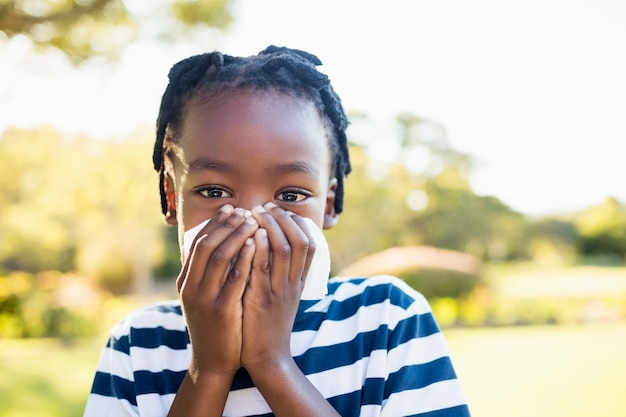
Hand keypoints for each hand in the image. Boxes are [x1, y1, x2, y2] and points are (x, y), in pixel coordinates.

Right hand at [177, 205, 258, 377]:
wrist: (212, 362)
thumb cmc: (213, 326)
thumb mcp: (202, 298)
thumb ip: (206, 274)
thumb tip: (219, 244)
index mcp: (185, 282)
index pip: (197, 243)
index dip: (214, 223)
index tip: (230, 209)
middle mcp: (191, 288)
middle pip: (206, 245)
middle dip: (225, 224)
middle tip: (243, 210)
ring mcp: (204, 299)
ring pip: (218, 257)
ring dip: (236, 235)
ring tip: (252, 220)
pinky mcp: (222, 310)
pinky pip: (234, 278)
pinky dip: (244, 257)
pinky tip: (256, 243)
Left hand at [241, 203, 315, 371]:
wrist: (267, 358)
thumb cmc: (269, 326)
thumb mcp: (281, 297)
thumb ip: (279, 274)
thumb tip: (269, 248)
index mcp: (299, 282)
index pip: (309, 243)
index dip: (296, 223)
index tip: (280, 210)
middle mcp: (293, 283)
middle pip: (299, 241)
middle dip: (283, 219)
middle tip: (265, 206)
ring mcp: (280, 290)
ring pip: (284, 249)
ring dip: (270, 227)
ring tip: (255, 213)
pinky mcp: (262, 299)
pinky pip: (263, 268)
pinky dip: (258, 248)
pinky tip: (249, 234)